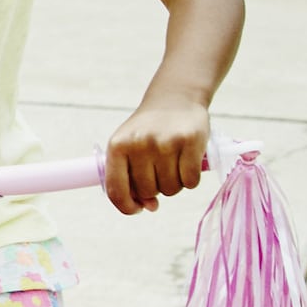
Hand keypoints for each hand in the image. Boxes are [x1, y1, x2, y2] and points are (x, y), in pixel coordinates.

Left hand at [106, 94, 213, 214]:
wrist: (175, 98)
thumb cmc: (149, 130)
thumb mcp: (130, 147)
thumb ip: (132, 179)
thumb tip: (149, 207)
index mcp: (117, 146)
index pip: (116, 190)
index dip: (126, 206)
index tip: (138, 208)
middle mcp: (139, 144)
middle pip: (148, 192)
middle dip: (156, 188)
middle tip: (161, 170)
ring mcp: (165, 142)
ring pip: (170, 189)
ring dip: (174, 184)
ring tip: (174, 164)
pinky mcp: (190, 141)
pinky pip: (190, 182)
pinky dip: (190, 180)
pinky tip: (188, 164)